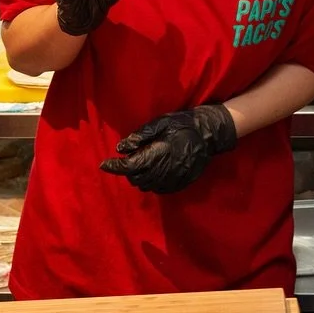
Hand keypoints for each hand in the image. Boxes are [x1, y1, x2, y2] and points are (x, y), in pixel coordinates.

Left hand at [100, 104, 236, 193]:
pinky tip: (154, 170)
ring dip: (139, 177)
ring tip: (142, 163)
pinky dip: (151, 182)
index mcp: (156, 155)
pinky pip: (158, 189)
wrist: (210, 134)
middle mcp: (162, 172)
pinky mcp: (179, 184)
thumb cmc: (184, 124)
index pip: (128, 166)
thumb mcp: (161, 123)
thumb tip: (120, 148)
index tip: (104, 164)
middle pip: (135, 178)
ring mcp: (171, 180)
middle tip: (130, 157)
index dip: (114, 166)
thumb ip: (140, 137)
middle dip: (128, 170)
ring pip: (146, 186)